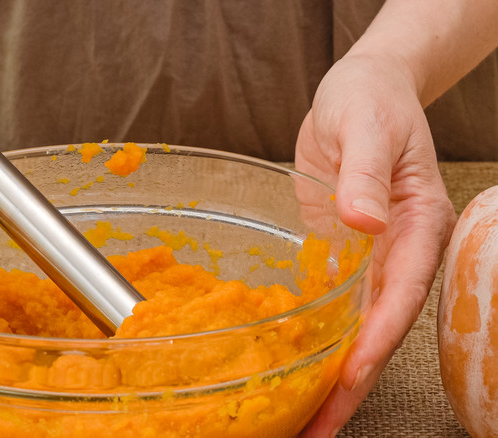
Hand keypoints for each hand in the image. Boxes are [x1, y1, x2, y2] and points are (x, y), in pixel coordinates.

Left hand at [295, 53, 455, 436]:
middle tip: (317, 429)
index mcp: (417, 226)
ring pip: (357, 328)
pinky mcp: (343, 255)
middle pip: (379, 330)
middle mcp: (399, 252)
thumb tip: (365, 222)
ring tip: (302, 419)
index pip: (399, 297)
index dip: (375, 344)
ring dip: (333, 375)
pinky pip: (334, 308)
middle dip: (351, 384)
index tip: (349, 382)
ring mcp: (372, 258)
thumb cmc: (370, 103)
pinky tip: (295, 368)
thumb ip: (367, 175)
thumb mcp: (367, 128)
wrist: (361, 92)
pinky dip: (319, 342)